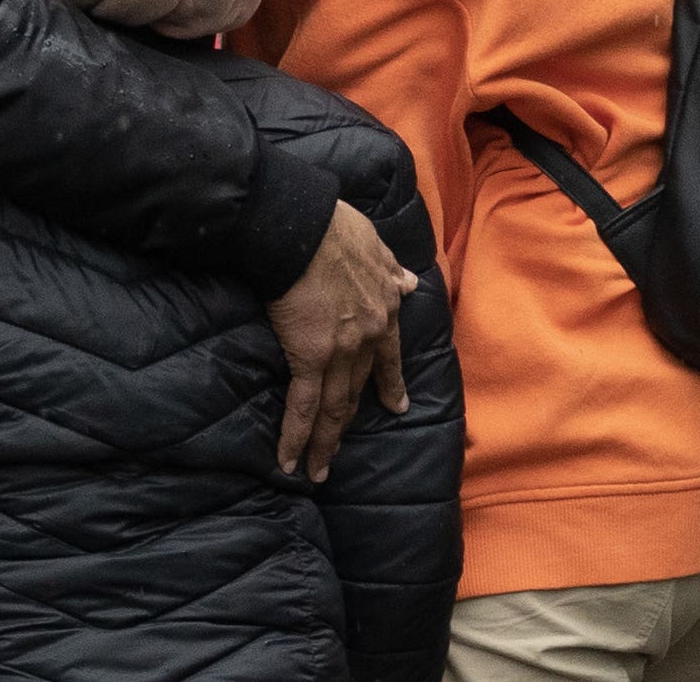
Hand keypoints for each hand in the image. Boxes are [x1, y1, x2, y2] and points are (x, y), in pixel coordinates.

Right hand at [265, 201, 417, 482]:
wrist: (304, 229)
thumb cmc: (335, 229)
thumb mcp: (377, 246)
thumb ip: (392, 269)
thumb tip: (409, 282)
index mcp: (384, 309)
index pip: (388, 356)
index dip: (390, 383)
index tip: (396, 406)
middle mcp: (367, 337)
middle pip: (357, 389)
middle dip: (349, 423)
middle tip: (340, 453)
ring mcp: (340, 351)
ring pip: (333, 407)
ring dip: (325, 443)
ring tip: (318, 470)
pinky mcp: (309, 357)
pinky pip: (303, 406)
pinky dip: (296, 437)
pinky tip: (290, 460)